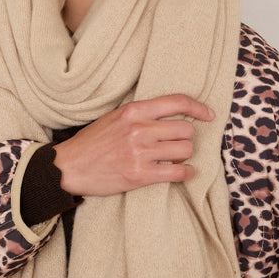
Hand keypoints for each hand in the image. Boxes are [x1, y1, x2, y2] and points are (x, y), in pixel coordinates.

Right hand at [53, 94, 213, 197]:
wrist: (69, 167)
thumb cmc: (92, 143)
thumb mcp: (114, 118)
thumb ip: (140, 114)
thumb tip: (170, 115)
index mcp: (134, 111)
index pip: (177, 102)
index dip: (199, 108)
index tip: (208, 115)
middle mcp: (139, 129)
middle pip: (186, 129)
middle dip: (186, 138)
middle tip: (177, 145)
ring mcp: (140, 152)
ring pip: (185, 150)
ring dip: (184, 156)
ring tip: (175, 159)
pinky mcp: (140, 175)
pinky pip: (178, 172)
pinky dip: (186, 173)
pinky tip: (182, 173)